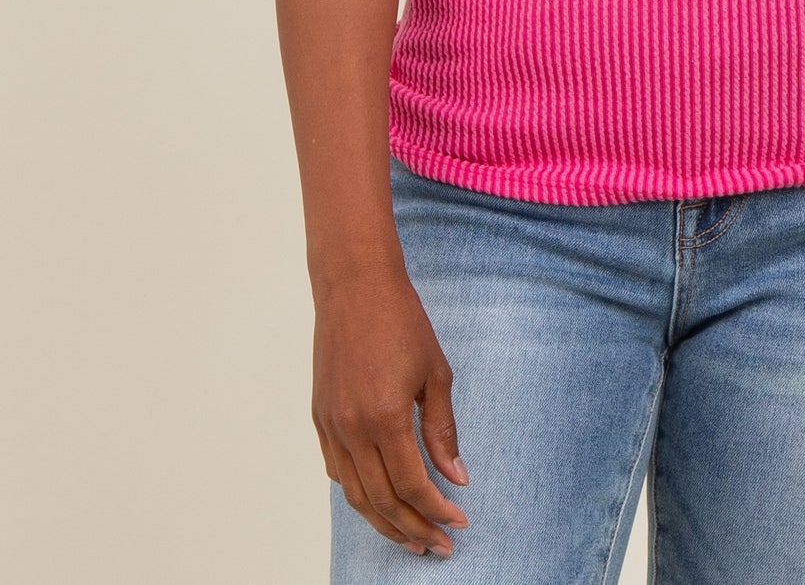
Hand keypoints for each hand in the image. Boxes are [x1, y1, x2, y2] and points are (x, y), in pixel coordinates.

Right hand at [312, 264, 470, 556]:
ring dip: (384, 522)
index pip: (411, 485)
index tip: (458, 523)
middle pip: (381, 501)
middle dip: (413, 529)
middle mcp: (352, 428)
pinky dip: (358, 493)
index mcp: (385, 418)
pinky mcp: (320, 416)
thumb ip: (442, 429)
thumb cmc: (401, 320)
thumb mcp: (435, 372)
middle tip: (439, 545)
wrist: (355, 285)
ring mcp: (331, 425)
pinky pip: (337, 470)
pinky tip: (379, 499)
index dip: (435, 511)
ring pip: (355, 494)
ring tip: (411, 537)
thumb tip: (456, 477)